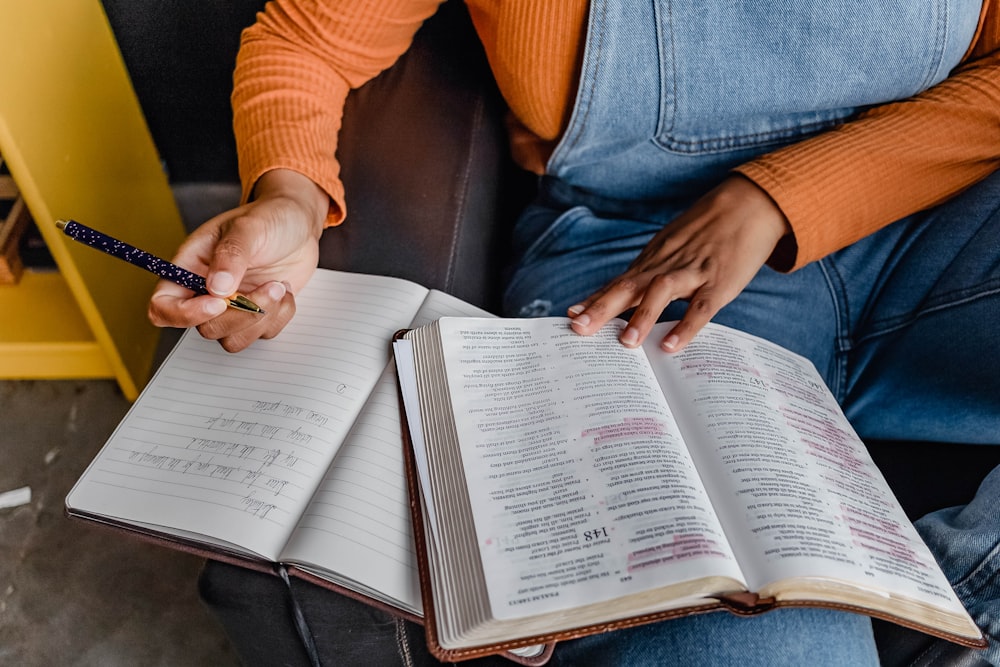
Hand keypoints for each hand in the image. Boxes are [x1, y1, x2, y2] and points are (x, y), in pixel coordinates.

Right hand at [148, 169, 328, 351]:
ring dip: (262, 317)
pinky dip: (280, 316)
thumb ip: (231, 255)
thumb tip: (217, 288)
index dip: (184, 314)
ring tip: (279, 286)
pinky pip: (263, 334)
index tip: (218, 302)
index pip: (164, 306)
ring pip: (234, 339)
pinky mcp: (257, 315)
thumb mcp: (248, 227)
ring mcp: (233, 307)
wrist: (299, 224)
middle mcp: (206, 292)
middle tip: (270, 286)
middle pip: (206, 329)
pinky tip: (285, 290)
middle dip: (241, 314)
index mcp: (190, 268)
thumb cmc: (268, 218)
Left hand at [567, 175, 790, 351]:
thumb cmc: (706, 231)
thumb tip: (624, 297)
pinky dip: (686, 326)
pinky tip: (671, 345)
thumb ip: (650, 273)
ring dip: (642, 316)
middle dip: (602, 308)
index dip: (595, 298)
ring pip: (662, 292)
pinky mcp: (720, 282)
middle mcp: (666, 264)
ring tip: (626, 343)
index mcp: (654, 260)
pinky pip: (701, 307)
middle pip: (629, 286)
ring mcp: (693, 272)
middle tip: (578, 329)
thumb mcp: (672, 247)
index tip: (570, 315)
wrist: (748, 204)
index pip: (619, 282)